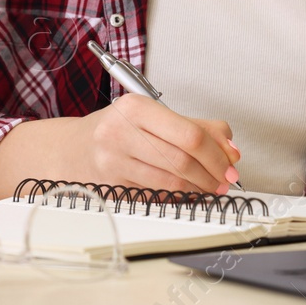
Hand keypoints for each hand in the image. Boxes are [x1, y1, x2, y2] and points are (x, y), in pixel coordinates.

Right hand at [79, 96, 239, 194]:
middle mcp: (120, 133)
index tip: (230, 164)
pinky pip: (158, 195)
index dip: (217, 154)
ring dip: (199, 188)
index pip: (189, 134)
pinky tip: (185, 190)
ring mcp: (114, 162)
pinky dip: (179, 195)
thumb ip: (198, 126)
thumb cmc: (118, 129)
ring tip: (208, 185)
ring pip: (172, 182)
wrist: (74, 148)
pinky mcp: (113, 186)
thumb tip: (231, 150)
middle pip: (182, 160)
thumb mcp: (154, 115)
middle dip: (212, 174)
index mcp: (135, 108)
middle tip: (224, 180)